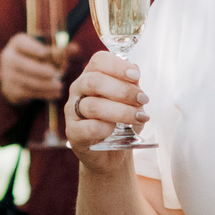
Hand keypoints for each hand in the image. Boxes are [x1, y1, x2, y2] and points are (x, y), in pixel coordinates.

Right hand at [0, 30, 70, 106]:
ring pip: (27, 81)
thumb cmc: (36, 57)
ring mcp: (9, 75)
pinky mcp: (13, 90)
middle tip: (56, 73)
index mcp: (17, 43)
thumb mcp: (45, 49)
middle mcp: (9, 58)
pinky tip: (56, 94)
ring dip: (45, 85)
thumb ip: (61, 49)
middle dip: (40, 70)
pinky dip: (44, 94)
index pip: (22, 43)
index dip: (32, 48)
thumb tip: (76, 49)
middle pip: (23, 64)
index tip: (44, 53)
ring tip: (59, 86)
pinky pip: (29, 93)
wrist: (17, 75)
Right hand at [64, 50, 145, 164]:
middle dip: (122, 90)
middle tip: (142, 99)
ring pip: (93, 106)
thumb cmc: (121, 123)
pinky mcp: (73, 132)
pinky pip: (89, 128)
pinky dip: (107, 128)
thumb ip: (132, 86)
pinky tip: (115, 131)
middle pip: (94, 81)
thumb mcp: (131, 101)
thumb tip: (134, 74)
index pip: (99, 60)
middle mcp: (78, 90)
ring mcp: (72, 111)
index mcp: (92, 75)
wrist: (112, 153)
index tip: (136, 76)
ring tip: (138, 117)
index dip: (118, 66)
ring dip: (121, 111)